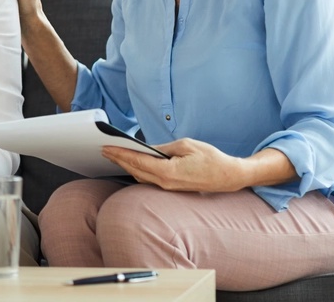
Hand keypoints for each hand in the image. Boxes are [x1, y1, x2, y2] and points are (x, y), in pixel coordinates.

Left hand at [102, 138, 248, 192]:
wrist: (229, 176)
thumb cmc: (211, 159)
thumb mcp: (186, 145)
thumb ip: (163, 148)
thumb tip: (147, 148)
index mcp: (168, 172)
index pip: (137, 162)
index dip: (120, 154)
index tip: (106, 147)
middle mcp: (165, 183)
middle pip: (135, 170)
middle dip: (119, 160)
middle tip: (104, 150)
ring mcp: (168, 188)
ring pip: (141, 177)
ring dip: (127, 166)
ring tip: (114, 155)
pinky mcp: (172, 188)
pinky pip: (149, 180)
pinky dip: (138, 171)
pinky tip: (132, 164)